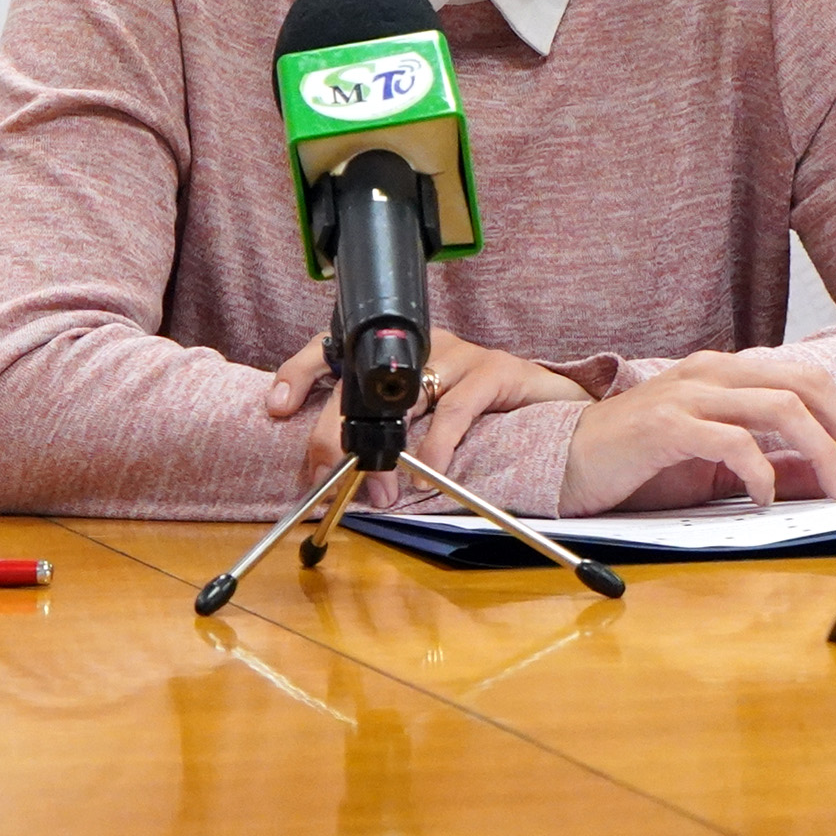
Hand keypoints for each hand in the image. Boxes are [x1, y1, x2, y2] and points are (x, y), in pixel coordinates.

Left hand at [263, 332, 589, 487]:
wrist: (561, 411)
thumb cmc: (490, 420)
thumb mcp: (427, 427)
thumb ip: (391, 441)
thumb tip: (341, 479)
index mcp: (399, 354)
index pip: (336, 350)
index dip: (300, 373)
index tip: (275, 407)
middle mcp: (424, 346)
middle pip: (361, 381)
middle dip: (334, 430)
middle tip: (322, 470)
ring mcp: (459, 354)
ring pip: (404, 399)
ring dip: (386, 452)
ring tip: (378, 490)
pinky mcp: (494, 369)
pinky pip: (454, 410)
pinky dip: (436, 448)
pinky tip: (428, 476)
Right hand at [557, 352, 835, 514]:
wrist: (566, 462)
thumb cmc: (640, 464)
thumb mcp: (715, 466)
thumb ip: (767, 463)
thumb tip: (823, 478)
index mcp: (725, 374)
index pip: (805, 377)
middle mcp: (712, 373)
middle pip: (804, 383)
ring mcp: (689, 394)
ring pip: (780, 405)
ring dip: (818, 450)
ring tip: (830, 487)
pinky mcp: (667, 425)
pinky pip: (733, 440)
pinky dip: (761, 470)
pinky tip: (764, 497)